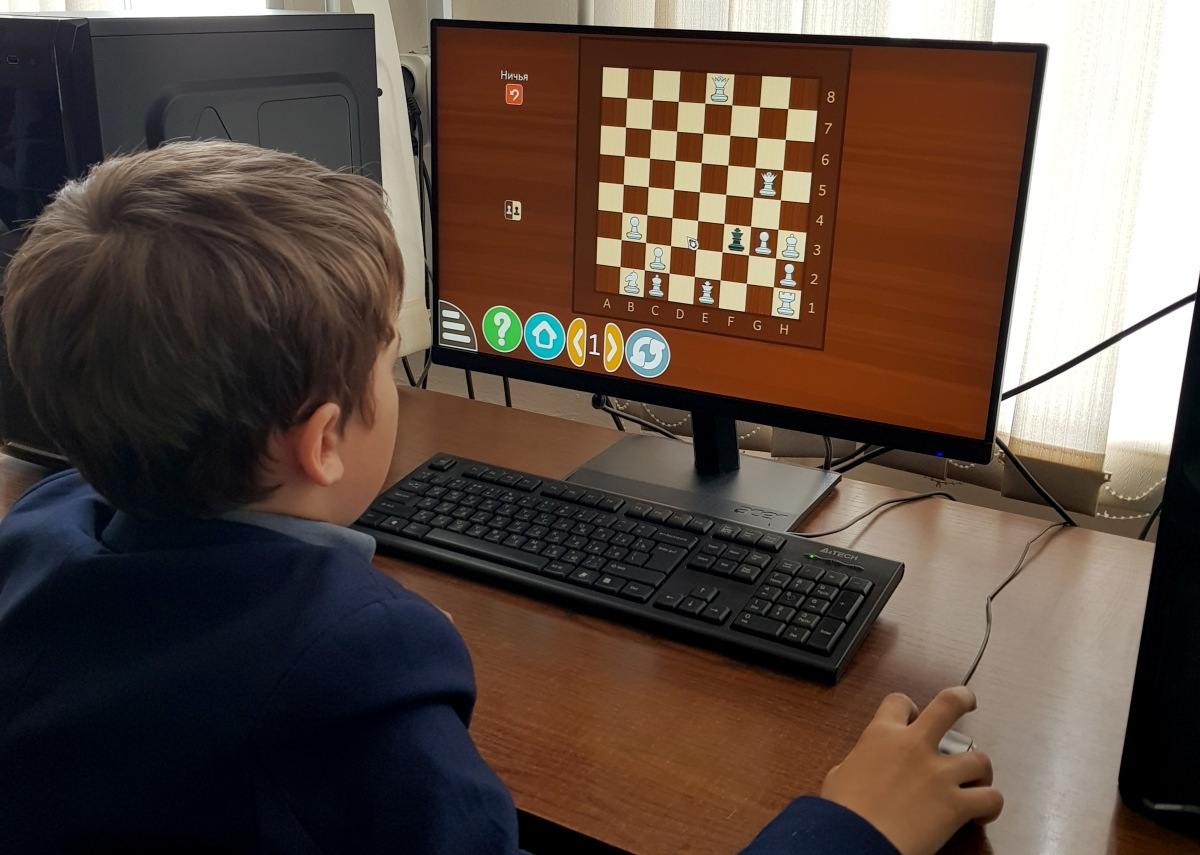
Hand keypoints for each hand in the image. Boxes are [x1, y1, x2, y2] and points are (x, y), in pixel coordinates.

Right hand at [820, 686, 1002, 854]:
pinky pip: (990, 798)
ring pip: (979, 758)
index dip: (907, 708)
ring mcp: (939, 774)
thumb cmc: (842, 812)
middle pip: (949, 704)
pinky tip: (981, 813)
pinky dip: (990, 805)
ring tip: (976, 781)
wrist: (854, 840)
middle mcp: (914, 746)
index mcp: (881, 735)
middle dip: (963, 699)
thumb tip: (860, 771)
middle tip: (969, 702)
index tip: (912, 717)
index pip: (899, 702)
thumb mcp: (839, 776)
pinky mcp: (956, 804)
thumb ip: (859, 764)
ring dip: (980, 771)